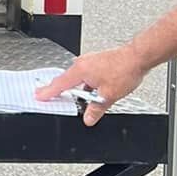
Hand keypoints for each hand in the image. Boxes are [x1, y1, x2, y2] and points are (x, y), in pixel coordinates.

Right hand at [36, 45, 150, 127]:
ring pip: (77, 78)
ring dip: (77, 88)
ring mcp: (89, 61)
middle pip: (66, 80)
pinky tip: (94, 90)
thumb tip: (88, 118)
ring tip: (81, 99)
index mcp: (80, 71)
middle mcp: (82, 63)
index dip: (48, 92)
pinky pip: (85, 74)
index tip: (39, 96)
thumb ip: (96, 110)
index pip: (59, 84)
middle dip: (59, 90)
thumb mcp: (109, 95)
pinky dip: (86, 83)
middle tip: (49, 96)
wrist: (137, 57)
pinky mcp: (96, 61)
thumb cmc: (124, 70)